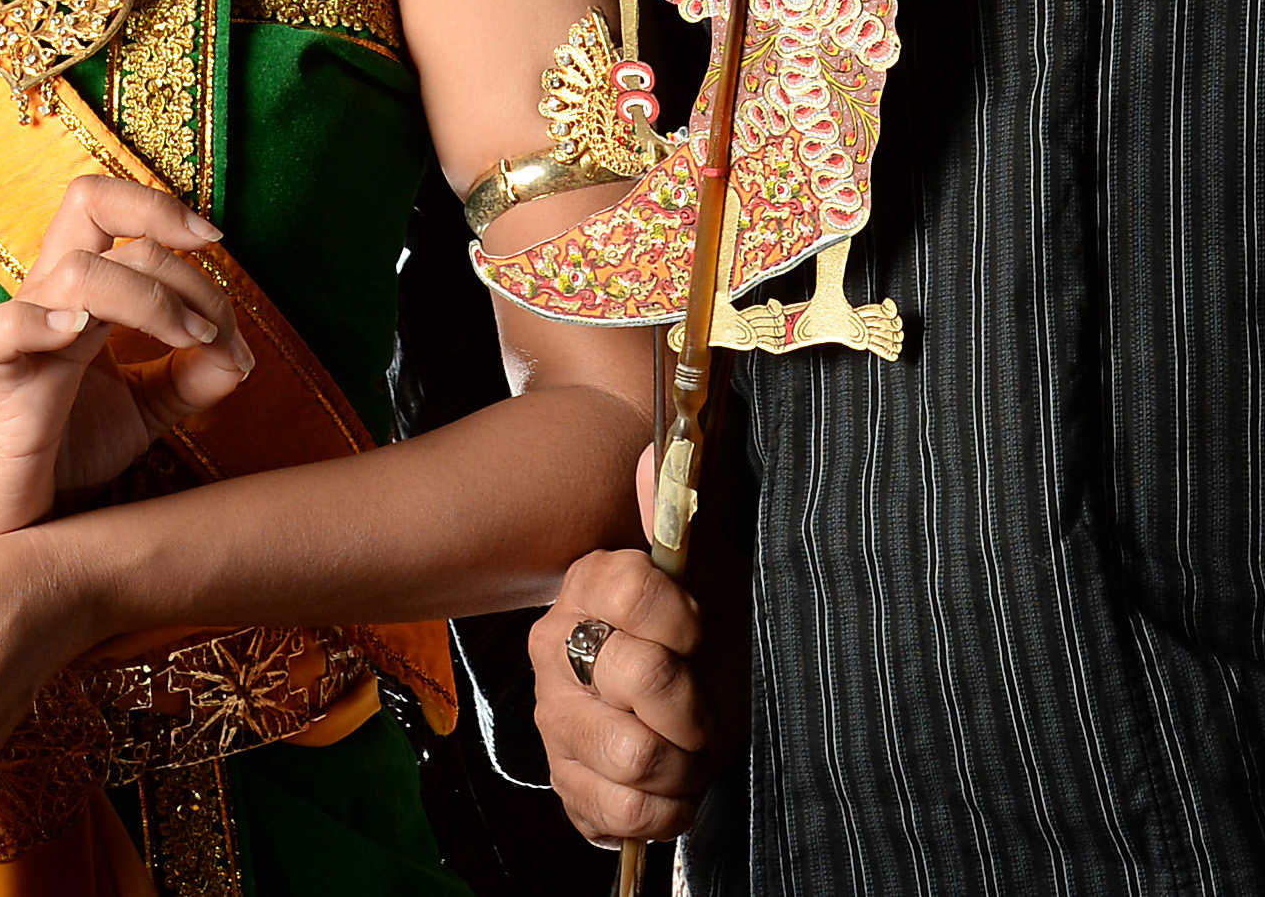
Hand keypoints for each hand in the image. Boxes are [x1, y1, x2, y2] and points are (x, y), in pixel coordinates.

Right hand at [0, 176, 249, 540]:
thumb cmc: (63, 447)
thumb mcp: (144, 410)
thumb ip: (191, 379)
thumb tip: (240, 356)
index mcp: (80, 290)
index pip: (109, 206)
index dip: (162, 207)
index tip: (216, 243)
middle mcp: (47, 296)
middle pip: (91, 208)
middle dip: (173, 252)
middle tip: (215, 321)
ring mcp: (18, 336)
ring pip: (75, 271)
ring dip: (150, 298)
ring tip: (190, 343)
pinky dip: (35, 323)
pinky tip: (77, 334)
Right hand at [532, 466, 718, 850]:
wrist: (694, 713)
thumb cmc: (706, 639)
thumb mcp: (710, 572)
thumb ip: (679, 514)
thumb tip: (659, 451)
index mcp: (590, 586)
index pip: (629, 586)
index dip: (679, 617)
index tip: (699, 634)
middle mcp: (557, 649)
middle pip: (639, 675)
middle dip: (692, 703)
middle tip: (702, 707)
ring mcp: (554, 721)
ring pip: (635, 751)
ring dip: (685, 762)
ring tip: (689, 750)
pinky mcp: (564, 784)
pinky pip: (621, 811)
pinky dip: (666, 809)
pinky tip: (673, 788)